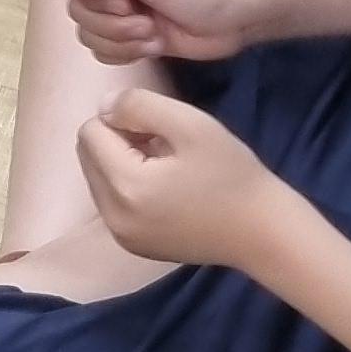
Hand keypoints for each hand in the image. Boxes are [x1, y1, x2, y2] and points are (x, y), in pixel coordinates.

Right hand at [56, 0, 284, 68]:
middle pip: (77, 10)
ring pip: (88, 34)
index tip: (127, 0)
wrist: (240, 15)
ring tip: (154, 32)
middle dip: (112, 24)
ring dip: (122, 41)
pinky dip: (126, 54)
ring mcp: (120, 7)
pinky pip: (103, 52)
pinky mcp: (131, 35)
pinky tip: (155, 45)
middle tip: (146, 19)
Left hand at [76, 91, 280, 271]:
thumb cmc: (231, 174)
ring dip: (122, 162)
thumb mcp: (189, 124)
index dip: (124, 118)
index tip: (161, 129)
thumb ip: (138, 105)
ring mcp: (122, 236)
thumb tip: (102, 106)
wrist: (262, 231)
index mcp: (124, 187)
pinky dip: (129, 187)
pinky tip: (167, 189)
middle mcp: (113, 217)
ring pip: (98, 178)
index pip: (90, 131)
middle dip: (117, 140)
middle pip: (87, 155)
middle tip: (164, 146)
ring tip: (167, 166)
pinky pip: (111, 203)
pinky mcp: (133, 246)